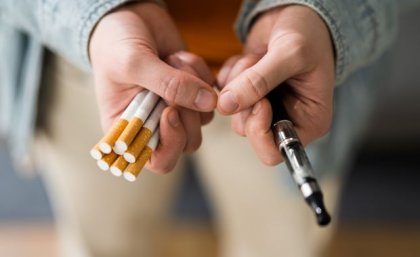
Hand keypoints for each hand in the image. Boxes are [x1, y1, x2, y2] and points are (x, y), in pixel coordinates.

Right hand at [89, 3, 216, 172]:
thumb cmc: (116, 43)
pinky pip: (211, 94)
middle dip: (188, 114)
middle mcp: (154, 125)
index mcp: (128, 130)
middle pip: (187, 143)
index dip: (170, 144)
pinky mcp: (192, 91)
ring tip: (172, 61)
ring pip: (203, 119)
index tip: (171, 112)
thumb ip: (169, 84)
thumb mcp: (133, 63)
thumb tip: (208, 103)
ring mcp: (176, 108)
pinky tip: (179, 56)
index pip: (157, 160)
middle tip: (175, 81)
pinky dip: (201, 73)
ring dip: (193, 87)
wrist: (128, 16)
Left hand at [217, 5, 334, 164]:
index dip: (259, 130)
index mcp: (308, 122)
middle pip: (248, 131)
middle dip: (246, 99)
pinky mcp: (247, 94)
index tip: (259, 102)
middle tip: (257, 68)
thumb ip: (259, 81)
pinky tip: (250, 56)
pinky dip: (232, 72)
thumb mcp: (290, 54)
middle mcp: (285, 120)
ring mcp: (264, 108)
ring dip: (239, 80)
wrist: (296, 14)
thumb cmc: (307, 33)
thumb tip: (226, 106)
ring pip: (233, 112)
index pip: (274, 152)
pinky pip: (225, 93)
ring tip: (258, 56)